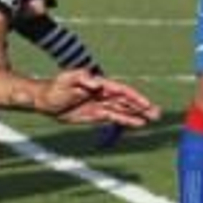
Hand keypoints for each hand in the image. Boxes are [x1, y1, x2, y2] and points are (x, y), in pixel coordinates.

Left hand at [37, 70, 160, 127]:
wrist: (44, 100)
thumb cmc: (55, 87)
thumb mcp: (67, 79)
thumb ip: (82, 78)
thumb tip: (97, 83)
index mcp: (99, 84)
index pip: (121, 91)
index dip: (134, 97)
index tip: (146, 104)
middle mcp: (103, 94)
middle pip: (127, 101)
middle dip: (142, 106)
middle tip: (158, 113)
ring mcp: (100, 104)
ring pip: (123, 110)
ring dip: (137, 114)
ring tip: (152, 119)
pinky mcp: (95, 114)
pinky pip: (114, 117)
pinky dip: (126, 120)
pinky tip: (137, 124)